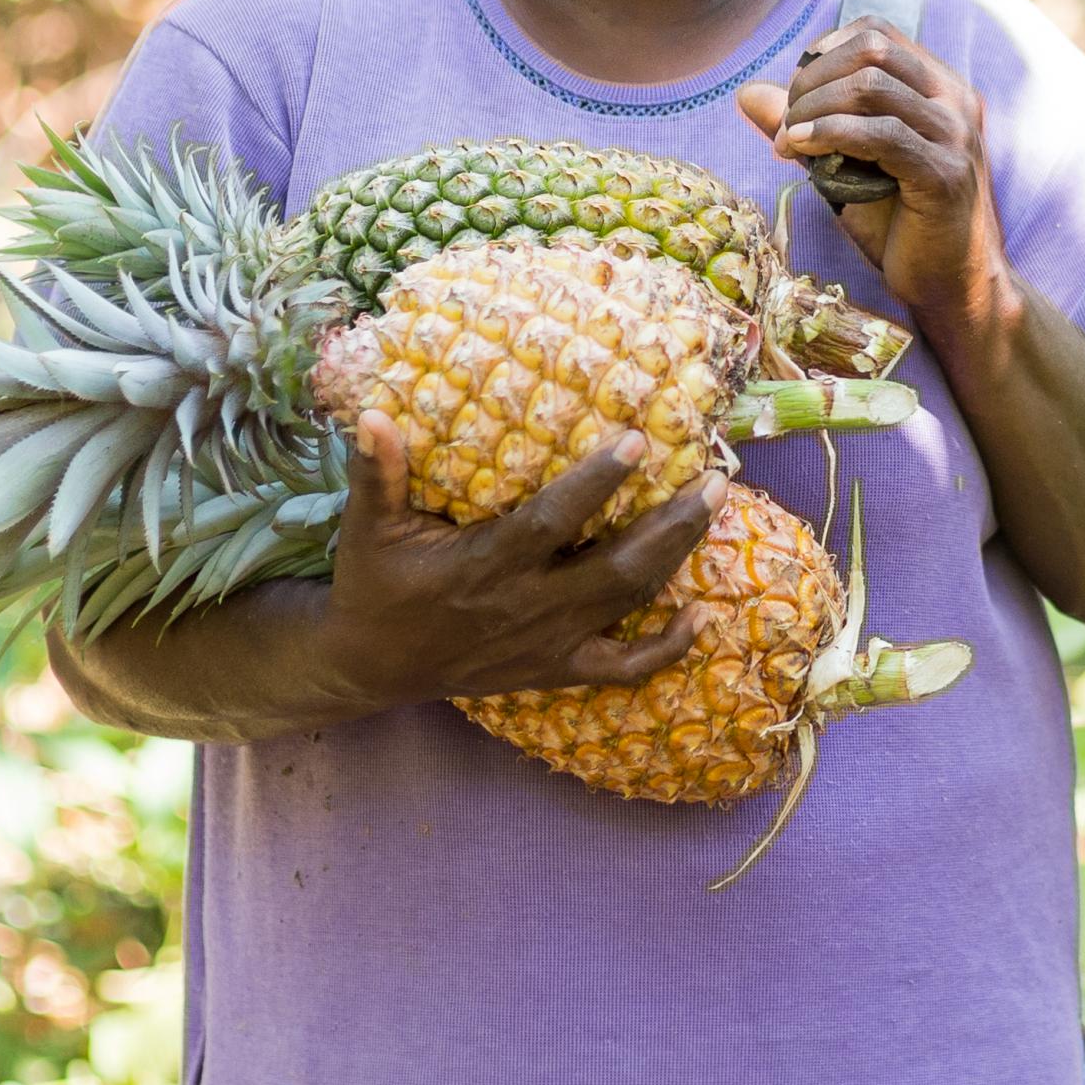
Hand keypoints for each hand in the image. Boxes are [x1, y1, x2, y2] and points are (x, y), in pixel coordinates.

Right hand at [317, 410, 717, 708]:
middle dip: (671, 524)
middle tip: (716, 478)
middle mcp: (528, 606)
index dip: (597, 483)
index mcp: (487, 566)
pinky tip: (703, 615)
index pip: (553, 522)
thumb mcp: (369, 529)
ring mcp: (549, 643)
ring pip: (630, 602)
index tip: (638, 441)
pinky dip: (668, 648)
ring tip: (714, 508)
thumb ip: (376, 474)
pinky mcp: (557, 670)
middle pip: (617, 567)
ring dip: (678, 557)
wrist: (372, 666)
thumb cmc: (375, 586)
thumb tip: (371, 415)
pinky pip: (624, 667)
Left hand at [737, 22, 1011, 331]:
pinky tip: (801, 149)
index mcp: (940, 88)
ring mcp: (955, 137)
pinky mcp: (944, 175)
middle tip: (785, 122)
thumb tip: (748, 92)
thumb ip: (808, 125)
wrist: (952, 286)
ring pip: (871, 86)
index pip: (877, 33)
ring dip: (814, 108)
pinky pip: (881, 135)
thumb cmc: (901, 225)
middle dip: (813, 79)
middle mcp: (955, 102)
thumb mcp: (847, 165)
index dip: (825, 52)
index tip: (796, 94)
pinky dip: (830, 134)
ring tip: (787, 141)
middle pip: (872, 50)